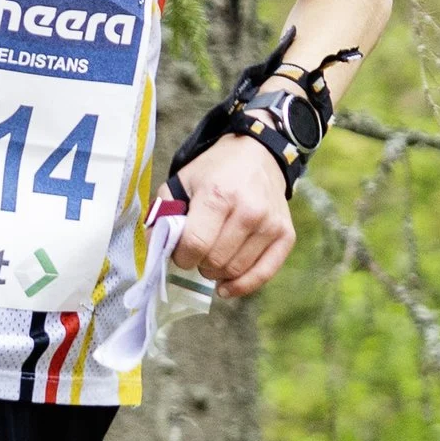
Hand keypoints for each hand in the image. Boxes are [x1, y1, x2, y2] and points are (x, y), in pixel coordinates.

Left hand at [170, 133, 293, 297]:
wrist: (258, 154)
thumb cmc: (215, 171)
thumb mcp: (183, 182)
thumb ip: (164, 213)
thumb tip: (154, 247)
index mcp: (219, 195)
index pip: (195, 245)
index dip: (181, 256)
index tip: (180, 252)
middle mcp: (249, 210)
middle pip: (215, 261)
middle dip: (199, 263)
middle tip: (197, 252)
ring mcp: (270, 224)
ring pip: (236, 270)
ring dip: (217, 272)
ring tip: (212, 257)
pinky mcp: (286, 234)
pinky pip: (263, 274)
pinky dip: (242, 286)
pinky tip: (226, 286)